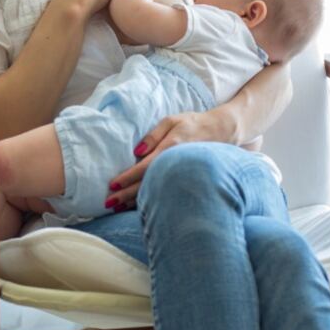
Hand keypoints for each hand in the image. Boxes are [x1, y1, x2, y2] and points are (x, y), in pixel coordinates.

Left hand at [105, 110, 221, 211]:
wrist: (221, 132)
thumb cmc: (193, 124)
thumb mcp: (171, 121)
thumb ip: (152, 136)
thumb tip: (136, 152)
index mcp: (169, 149)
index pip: (144, 167)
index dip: (127, 177)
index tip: (112, 185)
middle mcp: (174, 165)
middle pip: (146, 183)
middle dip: (126, 194)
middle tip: (108, 203)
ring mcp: (179, 175)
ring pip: (154, 191)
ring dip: (134, 201)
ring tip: (116, 208)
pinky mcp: (183, 180)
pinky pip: (163, 192)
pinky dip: (148, 199)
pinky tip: (134, 206)